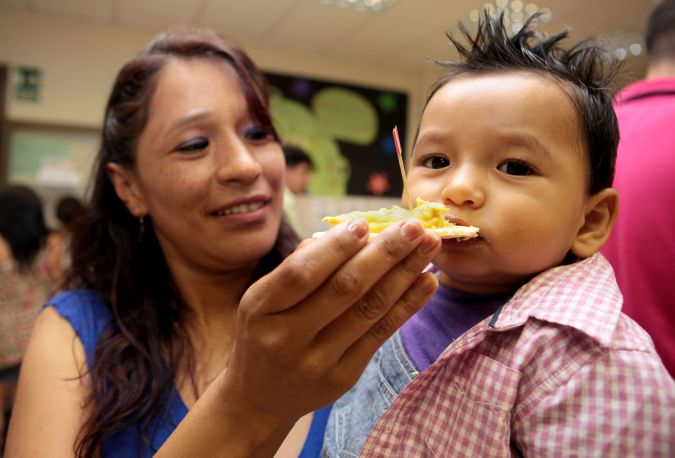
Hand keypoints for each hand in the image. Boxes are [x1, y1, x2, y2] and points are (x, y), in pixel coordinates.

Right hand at [222, 218, 440, 423]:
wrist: (260, 397)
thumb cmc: (265, 332)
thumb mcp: (264, 298)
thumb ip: (300, 266)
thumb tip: (352, 234)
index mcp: (260, 308)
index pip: (301, 273)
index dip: (335, 248)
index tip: (364, 224)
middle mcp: (286, 337)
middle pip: (344, 289)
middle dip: (385, 253)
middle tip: (414, 227)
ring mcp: (316, 361)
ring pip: (369, 310)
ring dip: (405, 274)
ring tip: (430, 247)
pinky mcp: (342, 377)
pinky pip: (380, 335)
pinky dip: (407, 305)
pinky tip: (427, 282)